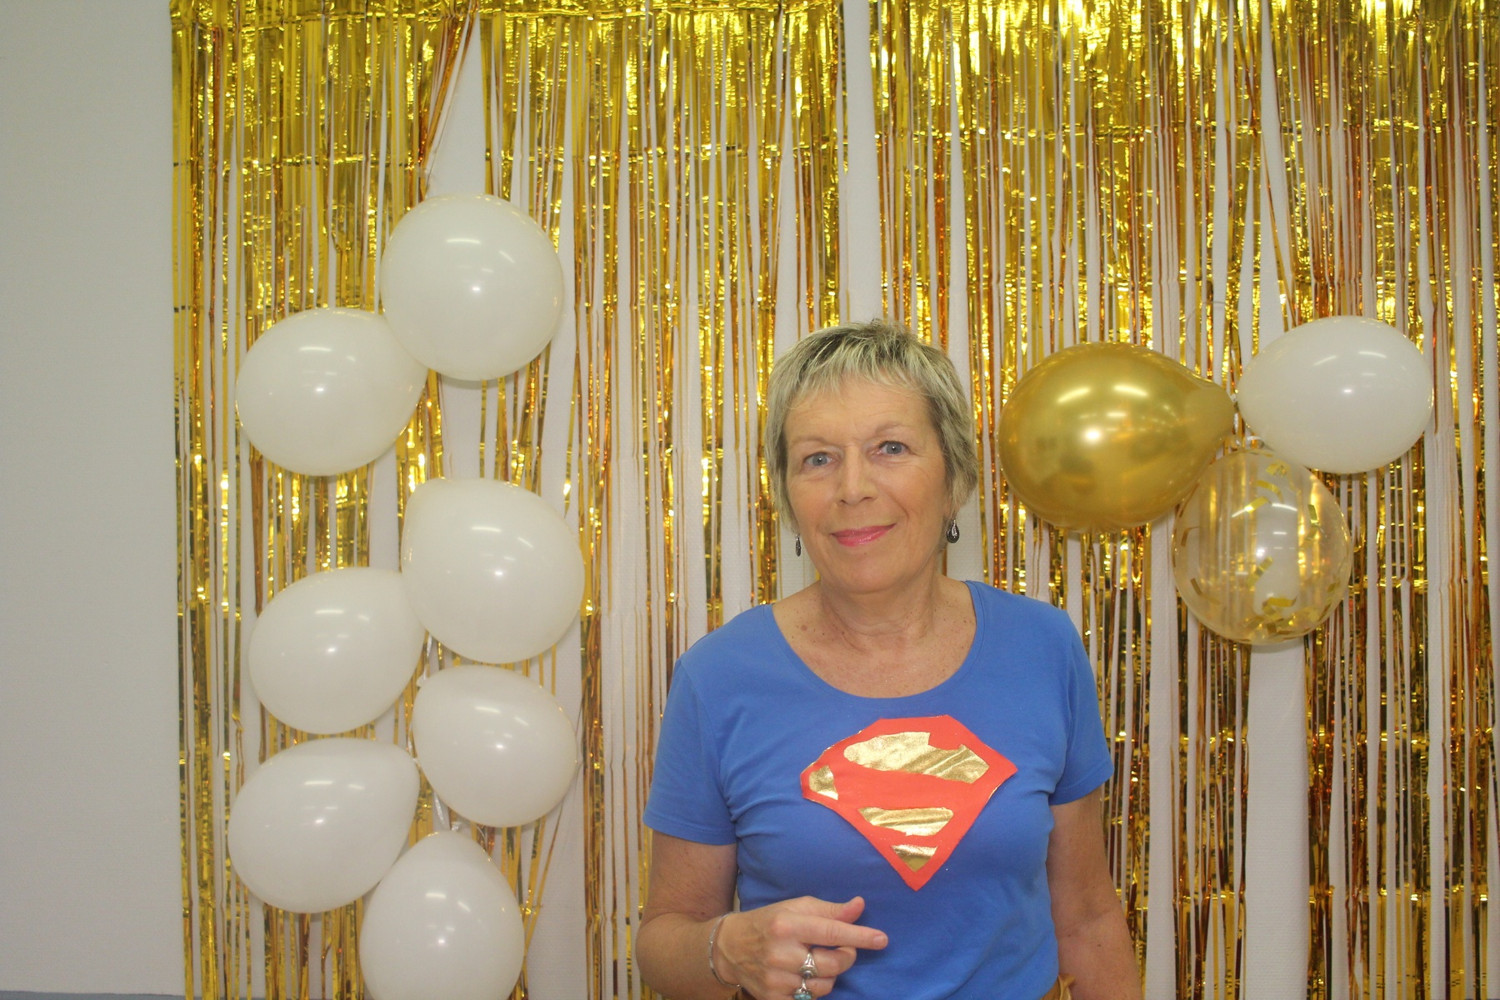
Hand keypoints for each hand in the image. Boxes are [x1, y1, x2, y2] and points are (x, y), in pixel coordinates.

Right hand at [714, 896, 886, 998]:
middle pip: (833, 964)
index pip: (831, 932)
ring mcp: (776, 980)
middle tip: (843, 948)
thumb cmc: (770, 921)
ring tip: (818, 961)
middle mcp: (781, 954)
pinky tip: (804, 977)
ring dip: (830, 974)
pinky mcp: (773, 999)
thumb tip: (860, 906)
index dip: (860, 936)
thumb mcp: (796, 907)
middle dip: (847, 956)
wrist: (730, 947)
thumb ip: (830, 910)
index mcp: (788, 925)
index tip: (882, 939)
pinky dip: (814, 990)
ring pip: (825, 986)